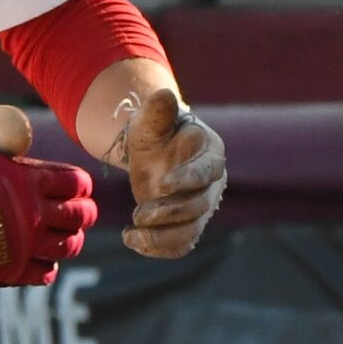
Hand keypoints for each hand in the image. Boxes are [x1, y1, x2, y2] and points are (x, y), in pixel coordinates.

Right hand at [0, 105, 96, 286]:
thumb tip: (2, 132)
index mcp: (30, 180)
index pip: (76, 183)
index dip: (80, 183)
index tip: (77, 186)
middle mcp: (36, 214)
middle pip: (80, 216)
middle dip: (84, 212)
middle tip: (80, 211)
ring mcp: (26, 246)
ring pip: (68, 246)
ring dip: (70, 239)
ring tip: (65, 236)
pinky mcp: (11, 271)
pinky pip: (45, 273)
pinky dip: (48, 266)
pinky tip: (41, 259)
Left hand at [121, 88, 225, 258]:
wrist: (151, 152)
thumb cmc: (155, 132)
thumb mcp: (151, 121)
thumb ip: (157, 112)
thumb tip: (163, 94)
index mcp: (210, 154)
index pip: (207, 171)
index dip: (187, 180)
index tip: (160, 185)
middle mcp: (211, 184)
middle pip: (200, 206)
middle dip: (169, 212)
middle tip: (138, 213)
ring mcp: (201, 207)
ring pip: (191, 231)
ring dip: (162, 236)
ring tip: (131, 234)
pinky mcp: (187, 225)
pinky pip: (181, 245)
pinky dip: (159, 249)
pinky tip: (133, 242)